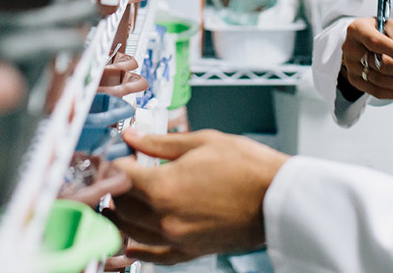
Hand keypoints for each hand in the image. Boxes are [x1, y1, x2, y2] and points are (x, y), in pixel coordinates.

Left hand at [106, 128, 288, 264]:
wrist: (280, 199)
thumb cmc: (249, 168)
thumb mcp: (203, 141)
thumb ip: (160, 142)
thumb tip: (133, 136)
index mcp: (164, 187)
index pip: (120, 175)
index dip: (112, 162)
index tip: (112, 155)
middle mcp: (165, 218)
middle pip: (121, 204)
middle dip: (115, 187)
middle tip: (116, 174)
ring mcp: (177, 238)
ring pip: (131, 230)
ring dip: (119, 216)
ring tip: (116, 203)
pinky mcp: (191, 252)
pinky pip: (155, 256)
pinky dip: (138, 250)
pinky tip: (130, 244)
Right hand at [339, 17, 392, 100]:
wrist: (359, 41)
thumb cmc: (377, 30)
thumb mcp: (388, 25)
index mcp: (357, 30)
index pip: (376, 42)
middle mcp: (351, 49)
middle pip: (380, 65)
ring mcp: (351, 67)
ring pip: (380, 81)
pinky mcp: (355, 81)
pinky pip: (376, 92)